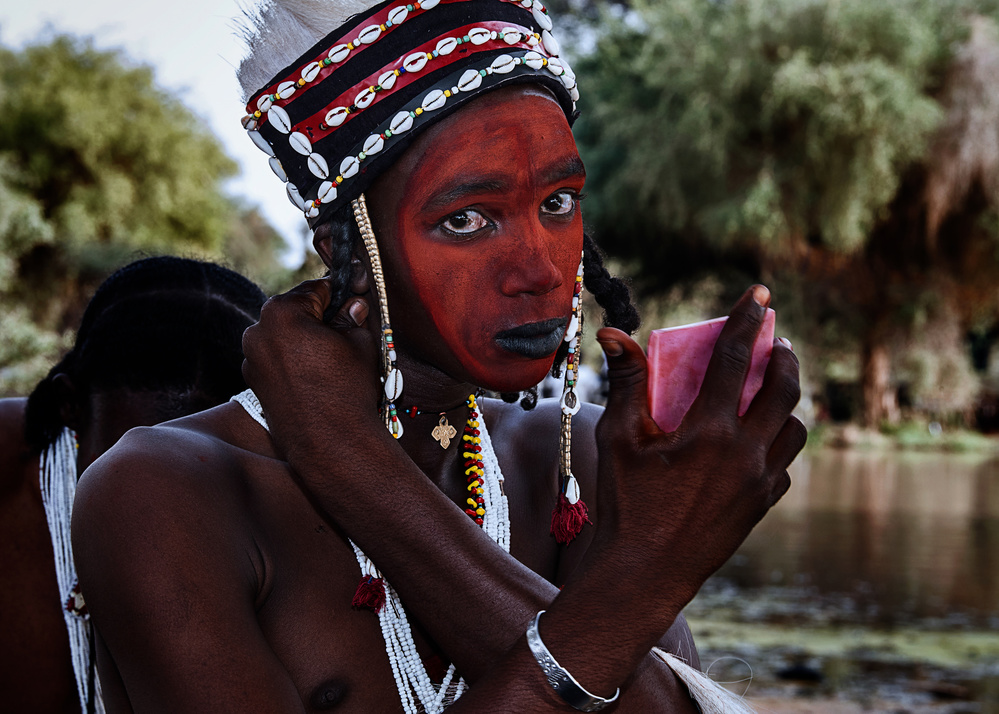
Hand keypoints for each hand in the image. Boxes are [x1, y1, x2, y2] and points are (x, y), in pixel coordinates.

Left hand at [241, 278, 383, 459]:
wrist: (330, 442)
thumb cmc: (347, 389)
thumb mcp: (360, 343)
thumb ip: (353, 317)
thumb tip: (353, 305)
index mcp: (282, 311)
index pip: (317, 288)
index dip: (342, 293)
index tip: (356, 297)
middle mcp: (257, 330)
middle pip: (296, 311)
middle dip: (320, 317)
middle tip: (347, 330)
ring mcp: (250, 357)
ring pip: (284, 335)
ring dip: (305, 339)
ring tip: (333, 358)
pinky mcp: (253, 380)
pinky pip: (275, 358)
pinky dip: (293, 360)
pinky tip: (316, 376)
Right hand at [590, 285, 805, 615]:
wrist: (643, 575)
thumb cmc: (625, 505)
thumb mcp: (619, 439)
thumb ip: (626, 383)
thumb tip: (613, 334)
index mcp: (709, 431)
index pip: (734, 358)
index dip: (745, 319)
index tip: (759, 293)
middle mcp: (745, 453)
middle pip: (784, 389)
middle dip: (783, 357)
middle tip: (775, 341)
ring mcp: (759, 482)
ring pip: (794, 429)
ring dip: (785, 403)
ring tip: (769, 392)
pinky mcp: (761, 505)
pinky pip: (784, 465)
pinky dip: (775, 444)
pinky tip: (755, 443)